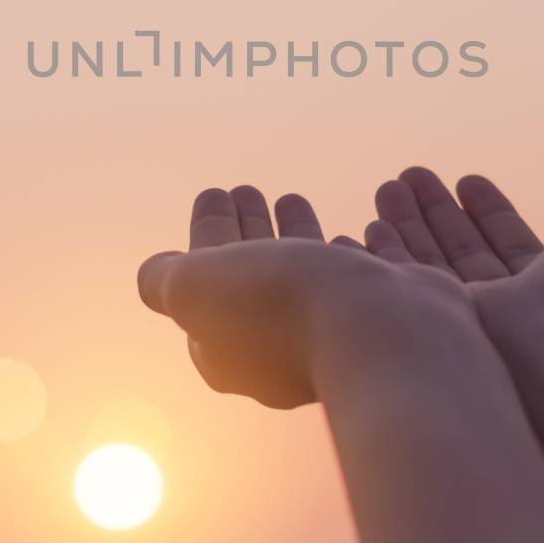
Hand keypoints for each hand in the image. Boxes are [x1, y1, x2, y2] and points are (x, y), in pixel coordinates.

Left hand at [138, 185, 467, 408]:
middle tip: (245, 189)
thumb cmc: (282, 307)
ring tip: (291, 198)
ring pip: (303, 279)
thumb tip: (156, 274)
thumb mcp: (198, 288)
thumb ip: (169, 279)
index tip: (214, 192)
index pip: (204, 281)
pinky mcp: (380, 325)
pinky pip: (351, 284)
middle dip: (244, 231)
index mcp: (226, 351)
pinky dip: (340, 255)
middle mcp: (277, 354)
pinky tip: (349, 237)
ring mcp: (333, 341)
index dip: (205, 234)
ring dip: (291, 235)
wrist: (387, 335)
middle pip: (250, 280)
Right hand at [364, 166, 543, 327]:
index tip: (467, 180)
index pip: (510, 244)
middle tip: (408, 176)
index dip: (488, 212)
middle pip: (463, 252)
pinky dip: (386, 255)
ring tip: (388, 186)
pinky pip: (405, 284)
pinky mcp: (435, 324)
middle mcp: (507, 312)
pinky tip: (369, 225)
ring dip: (407, 224)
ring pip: (430, 265)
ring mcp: (470, 321)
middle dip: (436, 213)